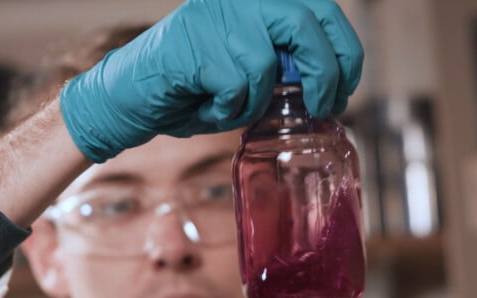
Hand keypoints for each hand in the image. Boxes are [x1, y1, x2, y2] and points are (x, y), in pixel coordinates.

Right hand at [59, 0, 363, 162]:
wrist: (130, 97)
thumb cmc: (194, 88)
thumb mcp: (250, 68)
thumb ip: (287, 62)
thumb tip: (333, 81)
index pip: (320, 8)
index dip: (344, 48)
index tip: (346, 85)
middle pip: (304, 24)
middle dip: (324, 73)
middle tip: (324, 107)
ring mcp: (214, 16)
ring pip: (265, 63)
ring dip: (257, 101)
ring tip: (233, 108)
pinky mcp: (194, 44)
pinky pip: (235, 86)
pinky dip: (228, 109)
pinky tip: (210, 108)